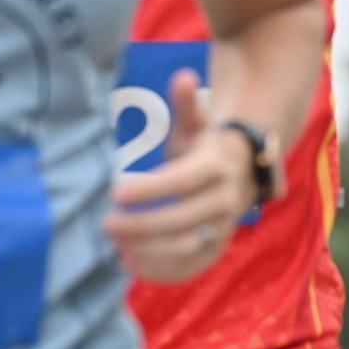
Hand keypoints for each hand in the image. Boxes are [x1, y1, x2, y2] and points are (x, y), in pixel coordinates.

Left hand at [108, 70, 251, 282]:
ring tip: (116, 245)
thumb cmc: (205, 147)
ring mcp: (224, 228)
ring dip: (149, 251)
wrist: (242, 174)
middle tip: (106, 223)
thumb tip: (184, 77)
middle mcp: (226, 201)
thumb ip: (187, 104)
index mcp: (217, 168)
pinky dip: (162, 271)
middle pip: (184, 220)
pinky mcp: (217, 249)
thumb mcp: (196, 124)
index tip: (115, 192)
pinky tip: (131, 263)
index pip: (183, 181)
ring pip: (188, 248)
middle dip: (142, 225)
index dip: (150, 189)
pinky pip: (192, 267)